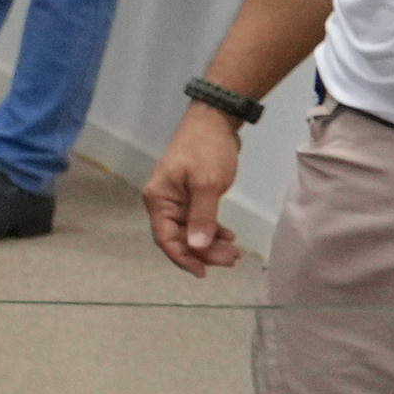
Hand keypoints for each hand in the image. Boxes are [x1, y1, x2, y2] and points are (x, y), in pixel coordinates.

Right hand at [142, 109, 249, 274]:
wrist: (214, 121)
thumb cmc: (207, 150)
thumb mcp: (207, 184)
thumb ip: (203, 217)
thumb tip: (199, 247)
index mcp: (159, 200)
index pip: (166, 238)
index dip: (183, 258)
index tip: (203, 273)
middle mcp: (163, 202)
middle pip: (179, 237)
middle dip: (203, 252)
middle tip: (231, 261)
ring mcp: (177, 199)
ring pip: (191, 231)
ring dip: (210, 244)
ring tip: (234, 253)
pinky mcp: (191, 195)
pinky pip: (198, 220)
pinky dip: (212, 230)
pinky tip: (229, 236)